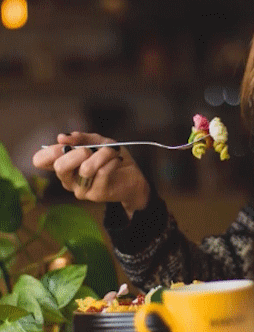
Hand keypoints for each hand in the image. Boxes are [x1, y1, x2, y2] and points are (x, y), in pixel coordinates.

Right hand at [32, 132, 149, 217]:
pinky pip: (103, 173)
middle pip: (60, 166)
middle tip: (90, 150)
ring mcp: (81, 189)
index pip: (40, 161)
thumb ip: (80, 138)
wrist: (134, 176)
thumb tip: (62, 137)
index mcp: (63, 165)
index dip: (50, 151)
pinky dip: (112, 161)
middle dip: (78, 153)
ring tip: (112, 151)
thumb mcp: (97, 142)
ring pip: (86, 169)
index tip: (65, 144)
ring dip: (103, 155)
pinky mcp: (96, 194)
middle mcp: (68, 179)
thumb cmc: (112, 158)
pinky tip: (117, 160)